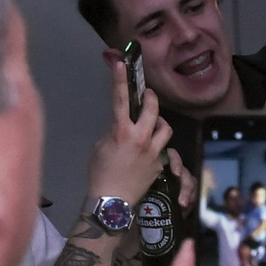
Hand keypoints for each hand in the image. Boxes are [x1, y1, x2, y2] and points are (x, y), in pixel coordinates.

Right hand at [86, 50, 173, 205]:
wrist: (113, 202)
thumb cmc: (100, 173)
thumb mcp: (100, 146)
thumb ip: (114, 131)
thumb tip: (123, 124)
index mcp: (121, 132)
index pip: (121, 99)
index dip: (120, 79)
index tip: (121, 63)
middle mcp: (141, 138)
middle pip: (154, 109)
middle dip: (151, 98)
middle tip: (147, 96)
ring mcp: (154, 152)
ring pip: (166, 128)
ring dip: (160, 122)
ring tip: (152, 123)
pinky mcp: (160, 165)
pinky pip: (164, 148)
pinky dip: (157, 145)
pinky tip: (148, 151)